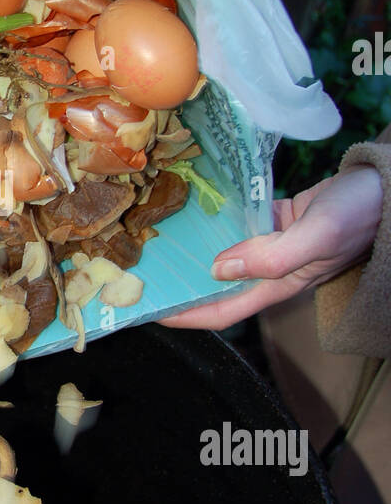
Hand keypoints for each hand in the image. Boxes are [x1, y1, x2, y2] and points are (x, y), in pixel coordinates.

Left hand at [158, 166, 383, 329]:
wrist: (385, 188)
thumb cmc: (358, 214)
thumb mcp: (317, 236)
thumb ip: (271, 256)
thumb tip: (219, 269)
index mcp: (278, 284)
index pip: (221, 311)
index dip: (185, 315)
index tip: (148, 311)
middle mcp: (269, 271)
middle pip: (215, 288)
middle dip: (180, 287)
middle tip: (138, 276)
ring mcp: (271, 246)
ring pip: (222, 258)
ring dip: (191, 255)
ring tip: (154, 245)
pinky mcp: (274, 222)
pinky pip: (236, 228)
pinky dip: (214, 225)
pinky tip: (188, 212)